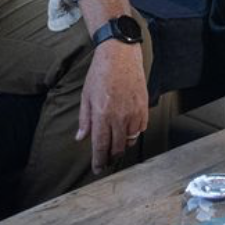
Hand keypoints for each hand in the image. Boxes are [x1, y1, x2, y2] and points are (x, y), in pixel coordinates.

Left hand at [78, 40, 148, 175]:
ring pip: (130, 140)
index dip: (99, 160)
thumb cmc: (100, 73)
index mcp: (102, 115)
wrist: (120, 56)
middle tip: (106, 161)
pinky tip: (127, 130)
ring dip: (122, 146)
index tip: (98, 168)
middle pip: (116, 147)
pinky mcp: (144, 108)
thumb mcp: (86, 96)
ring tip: (116, 145)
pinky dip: (133, 134)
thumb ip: (85, 120)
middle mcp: (119, 117)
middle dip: (111, 157)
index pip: (100, 146)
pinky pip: (140, 129)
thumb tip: (81, 137)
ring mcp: (134, 113)